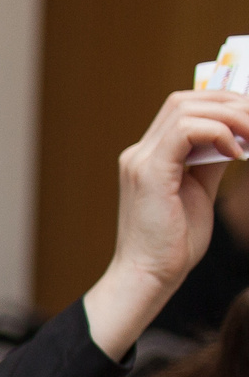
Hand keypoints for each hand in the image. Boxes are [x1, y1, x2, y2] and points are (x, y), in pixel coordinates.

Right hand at [87, 88, 248, 358]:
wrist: (148, 275)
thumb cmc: (173, 243)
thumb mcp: (199, 192)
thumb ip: (210, 161)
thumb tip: (235, 138)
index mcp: (148, 157)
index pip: (183, 109)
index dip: (220, 104)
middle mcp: (139, 153)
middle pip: (185, 101)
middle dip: (229, 104)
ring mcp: (140, 161)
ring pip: (187, 110)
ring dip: (230, 117)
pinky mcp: (149, 173)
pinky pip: (186, 131)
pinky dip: (218, 133)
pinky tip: (236, 152)